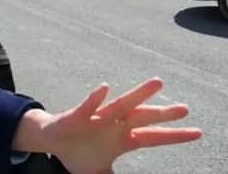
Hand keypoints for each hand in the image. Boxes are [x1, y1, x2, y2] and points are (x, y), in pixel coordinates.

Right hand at [41, 78, 201, 173]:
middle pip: (143, 117)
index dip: (174, 136)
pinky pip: (88, 106)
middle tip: (184, 109)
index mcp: (122, 139)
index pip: (153, 137)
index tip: (197, 132)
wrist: (51, 141)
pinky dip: (96, 98)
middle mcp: (114, 125)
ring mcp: (98, 117)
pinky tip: (105, 88)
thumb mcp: (100, 172)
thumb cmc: (78, 153)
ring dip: (139, 95)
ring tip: (157, 83)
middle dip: (163, 113)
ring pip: (121, 104)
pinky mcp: (78, 115)